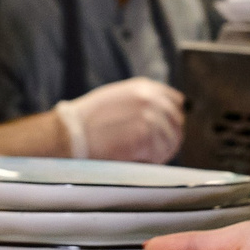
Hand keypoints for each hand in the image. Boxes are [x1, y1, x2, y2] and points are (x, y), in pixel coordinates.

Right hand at [56, 77, 183, 163]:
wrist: (72, 132)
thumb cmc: (89, 119)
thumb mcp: (117, 98)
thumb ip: (141, 102)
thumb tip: (166, 115)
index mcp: (144, 87)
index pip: (176, 101)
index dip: (174, 118)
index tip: (169, 130)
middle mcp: (150, 99)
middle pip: (177, 122)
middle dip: (171, 138)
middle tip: (160, 151)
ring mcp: (149, 117)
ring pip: (171, 140)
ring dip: (161, 152)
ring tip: (146, 158)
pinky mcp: (144, 137)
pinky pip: (159, 153)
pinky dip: (152, 161)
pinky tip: (139, 161)